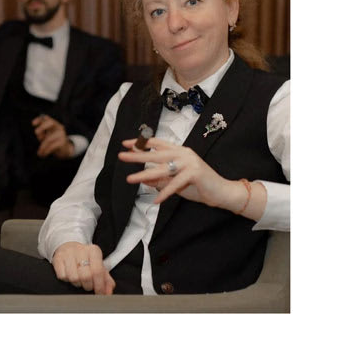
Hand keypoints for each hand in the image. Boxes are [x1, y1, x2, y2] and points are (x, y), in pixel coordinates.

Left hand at [32, 115, 74, 158]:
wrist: (65, 150)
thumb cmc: (53, 142)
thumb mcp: (46, 137)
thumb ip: (41, 134)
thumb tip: (38, 133)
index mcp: (53, 124)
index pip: (46, 118)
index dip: (39, 119)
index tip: (33, 124)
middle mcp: (58, 127)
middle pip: (50, 122)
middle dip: (42, 126)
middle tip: (36, 133)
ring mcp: (61, 134)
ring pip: (48, 139)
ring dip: (42, 147)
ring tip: (39, 153)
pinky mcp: (62, 142)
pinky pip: (51, 146)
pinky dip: (45, 151)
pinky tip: (43, 154)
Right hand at [52, 242, 115, 294]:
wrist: (68, 248)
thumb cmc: (85, 259)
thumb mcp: (98, 266)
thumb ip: (106, 280)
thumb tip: (109, 291)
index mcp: (94, 251)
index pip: (98, 271)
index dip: (99, 286)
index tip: (100, 293)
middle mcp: (81, 250)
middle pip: (86, 276)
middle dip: (88, 285)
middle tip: (88, 284)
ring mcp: (68, 254)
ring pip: (74, 278)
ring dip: (77, 283)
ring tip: (79, 278)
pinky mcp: (57, 259)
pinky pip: (63, 277)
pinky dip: (67, 279)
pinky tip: (69, 274)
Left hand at [118, 137, 236, 207]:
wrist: (221, 192)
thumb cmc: (199, 186)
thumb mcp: (176, 182)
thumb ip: (161, 179)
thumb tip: (143, 179)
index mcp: (179, 151)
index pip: (158, 144)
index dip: (142, 143)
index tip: (126, 144)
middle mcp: (184, 153)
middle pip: (156, 153)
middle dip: (137, 155)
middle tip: (121, 156)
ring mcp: (190, 162)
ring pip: (162, 169)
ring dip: (145, 175)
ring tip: (130, 179)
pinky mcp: (195, 172)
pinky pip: (175, 183)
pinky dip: (165, 192)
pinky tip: (156, 200)